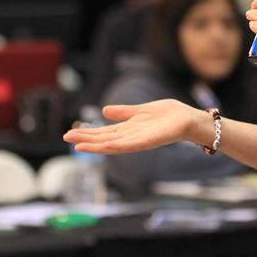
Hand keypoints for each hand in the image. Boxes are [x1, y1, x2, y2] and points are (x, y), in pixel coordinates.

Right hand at [63, 99, 206, 153]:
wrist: (190, 120)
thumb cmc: (170, 115)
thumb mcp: (142, 110)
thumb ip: (124, 112)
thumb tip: (104, 111)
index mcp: (129, 129)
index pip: (104, 133)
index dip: (87, 133)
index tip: (70, 133)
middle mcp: (132, 137)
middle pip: (104, 139)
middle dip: (86, 139)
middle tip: (66, 137)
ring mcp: (140, 140)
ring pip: (113, 144)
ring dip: (96, 146)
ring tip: (79, 146)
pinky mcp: (151, 141)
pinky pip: (132, 144)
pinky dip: (118, 145)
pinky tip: (106, 145)